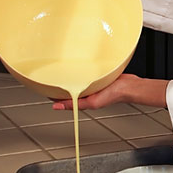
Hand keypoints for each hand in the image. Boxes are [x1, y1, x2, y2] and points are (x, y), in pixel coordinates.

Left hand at [52, 74, 168, 110]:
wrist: (129, 86)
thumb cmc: (114, 95)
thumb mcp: (91, 102)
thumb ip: (73, 104)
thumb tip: (56, 107)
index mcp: (83, 99)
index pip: (63, 97)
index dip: (53, 93)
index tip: (43, 87)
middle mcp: (87, 91)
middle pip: (69, 86)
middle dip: (60, 82)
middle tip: (49, 75)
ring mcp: (92, 82)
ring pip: (77, 78)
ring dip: (71, 75)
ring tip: (61, 69)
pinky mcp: (98, 75)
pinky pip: (86, 72)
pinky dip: (81, 70)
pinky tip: (78, 66)